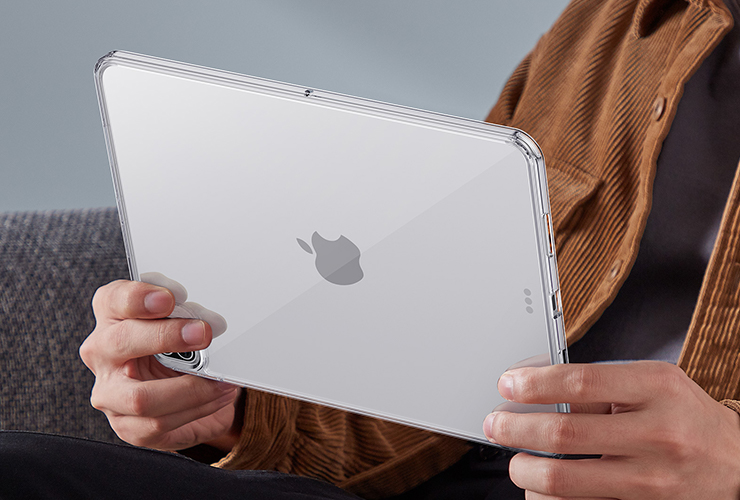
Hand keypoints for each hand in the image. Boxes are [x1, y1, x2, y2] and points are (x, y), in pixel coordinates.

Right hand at [80, 280, 240, 451]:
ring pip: (141, 396)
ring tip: (221, 379)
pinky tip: (217, 396)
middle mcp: (102, 353)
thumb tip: (210, 321)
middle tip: (203, 333)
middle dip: (166, 337)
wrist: (189, 389)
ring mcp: (109, 392)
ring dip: (191, 389)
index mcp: (112, 316)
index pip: (113, 299)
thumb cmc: (181, 347)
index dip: (138, 297)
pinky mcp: (126, 425)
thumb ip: (189, 315)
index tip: (169, 298)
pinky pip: (160, 422)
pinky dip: (196, 408)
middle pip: (121, 342)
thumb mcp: (185, 322)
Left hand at [483, 361, 739, 498]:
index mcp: (657, 388)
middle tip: (496, 424)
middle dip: (515, 428)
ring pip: (563, 479)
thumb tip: (535, 386)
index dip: (533, 385)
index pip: (578, 383)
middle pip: (562, 433)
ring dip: (523, 469)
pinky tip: (539, 484)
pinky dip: (548, 496)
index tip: (507, 385)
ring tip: (514, 459)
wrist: (737, 464)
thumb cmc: (685, 416)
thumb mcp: (653, 383)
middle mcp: (657, 434)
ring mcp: (652, 480)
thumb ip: (601, 383)